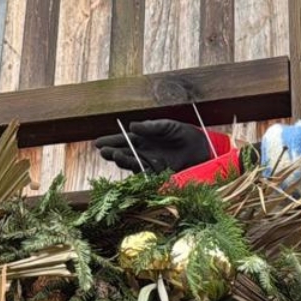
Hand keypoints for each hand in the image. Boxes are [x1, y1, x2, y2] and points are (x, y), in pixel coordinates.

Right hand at [95, 119, 215, 173]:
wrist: (202, 148)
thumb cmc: (184, 133)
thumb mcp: (167, 126)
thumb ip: (150, 126)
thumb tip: (131, 126)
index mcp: (143, 139)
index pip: (123, 140)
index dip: (111, 142)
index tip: (98, 143)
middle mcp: (143, 152)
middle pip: (124, 153)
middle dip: (112, 152)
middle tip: (103, 150)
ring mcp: (150, 164)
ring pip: (132, 164)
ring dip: (122, 160)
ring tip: (114, 155)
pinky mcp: (159, 174)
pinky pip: (145, 174)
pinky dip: (137, 171)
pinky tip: (131, 165)